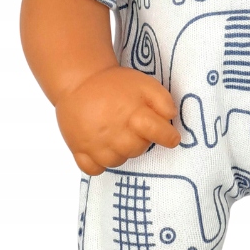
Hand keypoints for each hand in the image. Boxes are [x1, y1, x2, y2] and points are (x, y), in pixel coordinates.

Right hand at [55, 66, 179, 175]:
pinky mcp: (78, 150)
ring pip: (116, 162)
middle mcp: (116, 133)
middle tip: (134, 128)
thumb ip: (163, 100)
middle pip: (137, 150)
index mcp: (134, 115)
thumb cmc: (115, 83)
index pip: (160, 134)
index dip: (169, 136)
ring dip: (120, 152)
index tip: (171, 137)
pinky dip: (100, 164)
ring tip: (117, 136)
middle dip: (140, 141)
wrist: (79, 80)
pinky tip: (101, 149)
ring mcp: (96, 144)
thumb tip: (171, 117)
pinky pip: (94, 169)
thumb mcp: (145, 83)